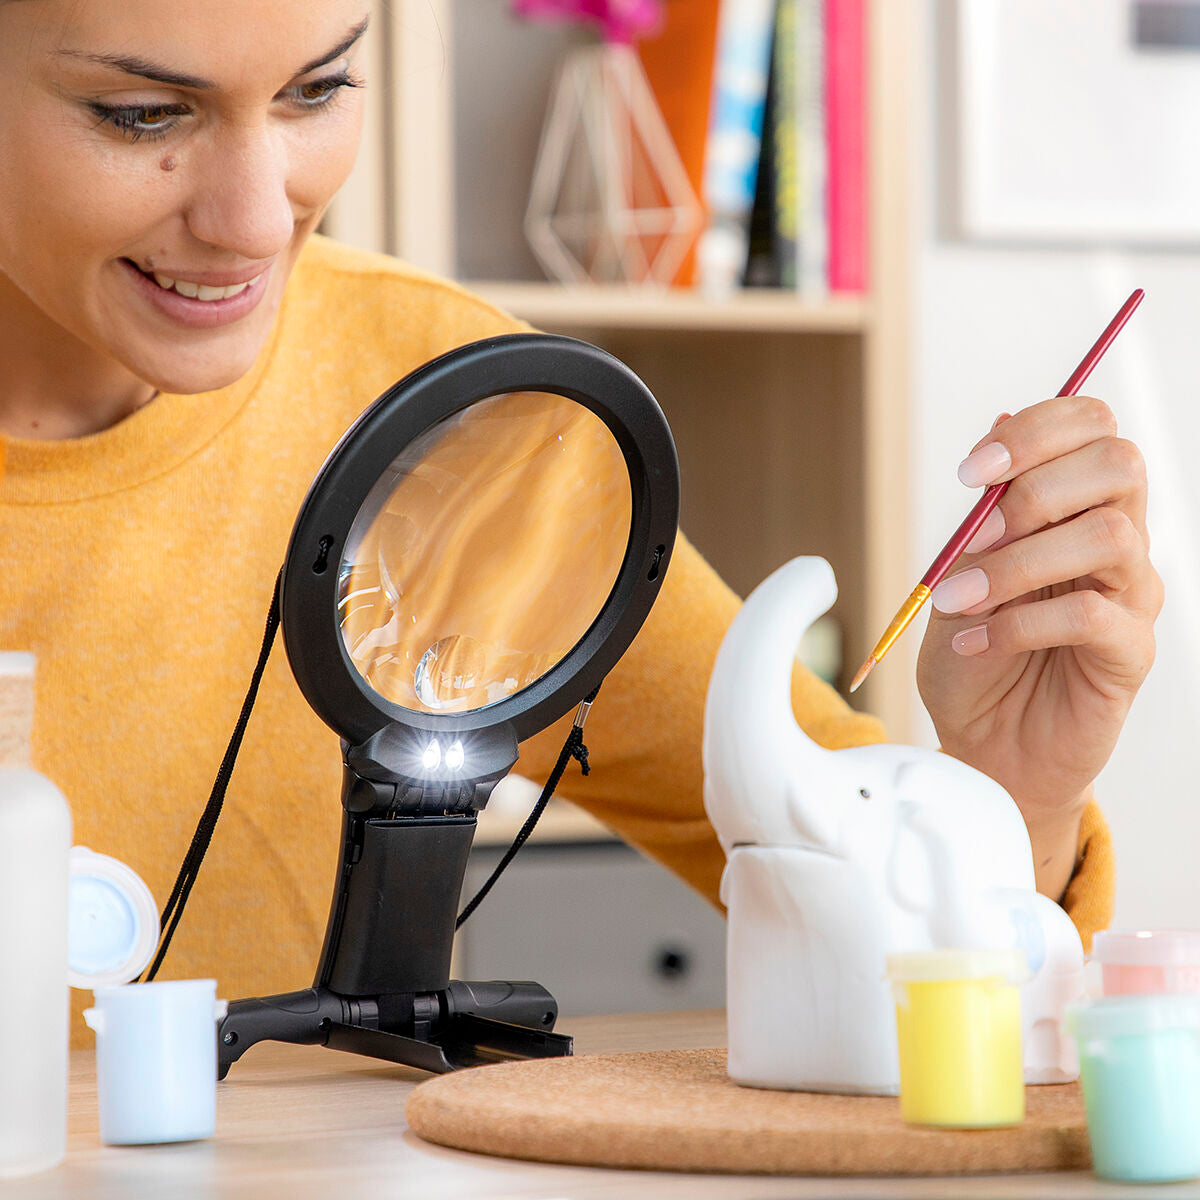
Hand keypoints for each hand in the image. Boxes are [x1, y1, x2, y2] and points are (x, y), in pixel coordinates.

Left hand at [916, 396, 1162, 898]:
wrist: (981, 743)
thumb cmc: (970, 655)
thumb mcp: (958, 573)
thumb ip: (983, 511)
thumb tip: (999, 421)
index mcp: (1072, 507)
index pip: (1091, 428)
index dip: (1036, 430)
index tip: (971, 471)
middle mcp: (1114, 540)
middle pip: (1118, 464)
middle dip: (1035, 486)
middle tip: (973, 535)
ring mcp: (1130, 595)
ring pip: (1110, 536)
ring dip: (1019, 562)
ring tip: (960, 598)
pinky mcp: (1129, 653)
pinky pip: (1093, 614)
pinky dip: (1021, 622)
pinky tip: (976, 640)